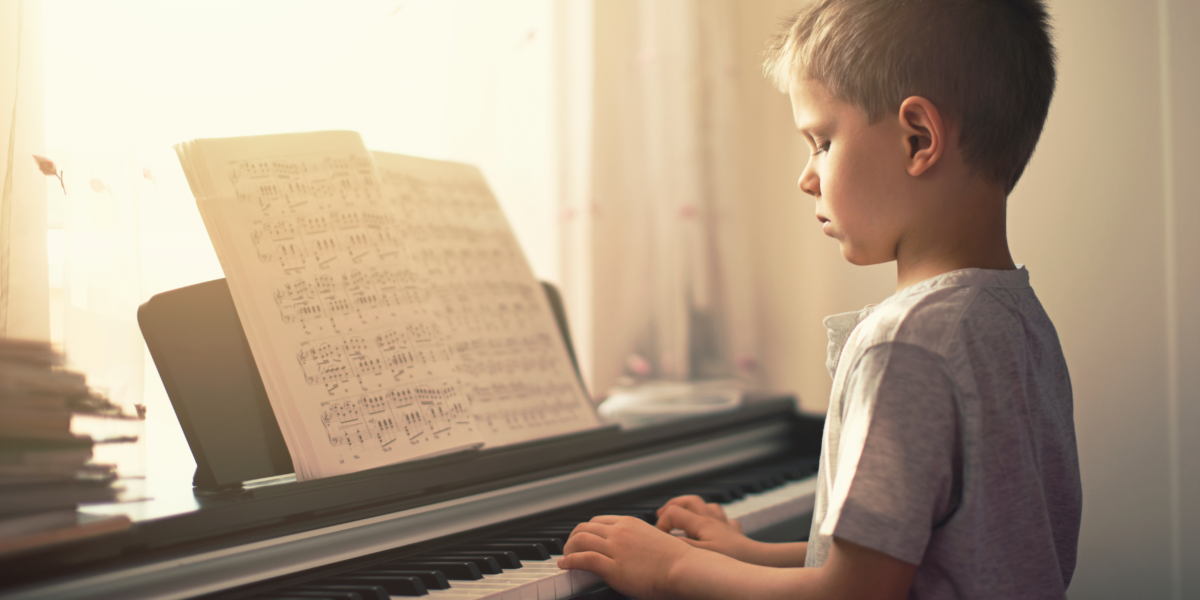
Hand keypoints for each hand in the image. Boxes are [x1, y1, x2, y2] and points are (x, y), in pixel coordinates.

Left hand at [559, 515, 697, 599]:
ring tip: (565, 558)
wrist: (684, 569)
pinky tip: (566, 565)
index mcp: (630, 523)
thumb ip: (639, 542)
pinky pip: (583, 560)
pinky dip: (570, 561)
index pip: (598, 521)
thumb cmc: (676, 560)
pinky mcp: (613, 567)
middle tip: (569, 549)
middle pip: (585, 528)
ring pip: (580, 540)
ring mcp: (616, 548)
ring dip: (568, 549)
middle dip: (573, 538)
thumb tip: (633, 551)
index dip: (585, 531)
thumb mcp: (654, 541)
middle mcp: (620, 532)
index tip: (581, 539)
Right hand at [655, 495, 755, 561]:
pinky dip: (716, 521)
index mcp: (702, 523)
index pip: (674, 512)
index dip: (662, 523)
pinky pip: (725, 520)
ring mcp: (725, 525)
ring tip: (686, 516)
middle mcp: (713, 520)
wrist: (759, 561)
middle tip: (661, 513)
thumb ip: (681, 545)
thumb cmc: (733, 559)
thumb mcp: (701, 554)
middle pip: (691, 501)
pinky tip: (714, 529)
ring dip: (695, 508)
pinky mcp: (735, 534)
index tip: (660, 537)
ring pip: (709, 507)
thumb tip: (665, 538)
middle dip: (674, 504)